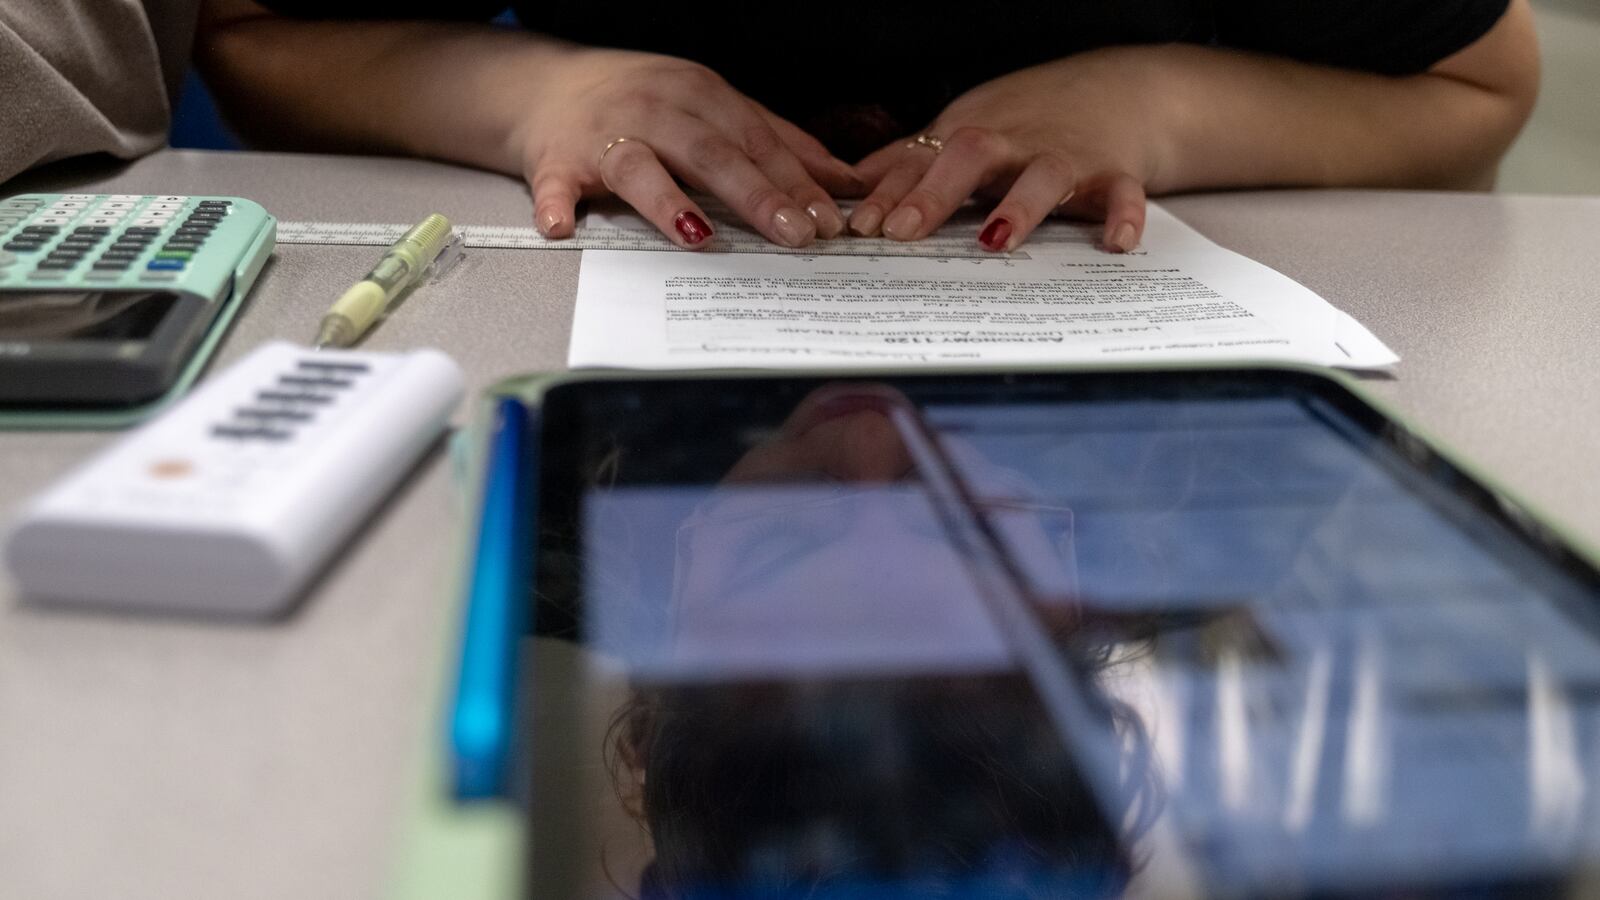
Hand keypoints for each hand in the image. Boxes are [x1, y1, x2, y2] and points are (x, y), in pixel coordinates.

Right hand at [514, 48, 860, 248]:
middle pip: (710, 154)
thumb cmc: (643, 103)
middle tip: (792, 233)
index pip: (757, 143)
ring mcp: (605, 136)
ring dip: (668, 201)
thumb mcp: (714, 109)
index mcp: (700, 96)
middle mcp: (657, 111)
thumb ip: (778, 143)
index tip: (828, 220)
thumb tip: (845, 181)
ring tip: (698, 235)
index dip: (795, 183)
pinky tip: (562, 225)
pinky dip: (556, 203)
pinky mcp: (556, 159)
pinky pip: (555, 183)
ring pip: (639, 167)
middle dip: (755, 195)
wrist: (548, 86)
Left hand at [848, 49, 1173, 252]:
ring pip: (1044, 174)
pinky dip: (1124, 216)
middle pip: (971, 157)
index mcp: (971, 135)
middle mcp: (1014, 143)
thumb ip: (908, 163)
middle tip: (904, 230)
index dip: (889, 193)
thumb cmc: (1027, 119)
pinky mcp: (1114, 172)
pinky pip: (1122, 193)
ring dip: (1019, 206)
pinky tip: (1115, 244)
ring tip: (995, 240)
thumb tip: (847, 188)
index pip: (922, 161)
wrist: (1117, 90)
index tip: (859, 226)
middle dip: (935, 193)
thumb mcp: (962, 132)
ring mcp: (1065, 156)